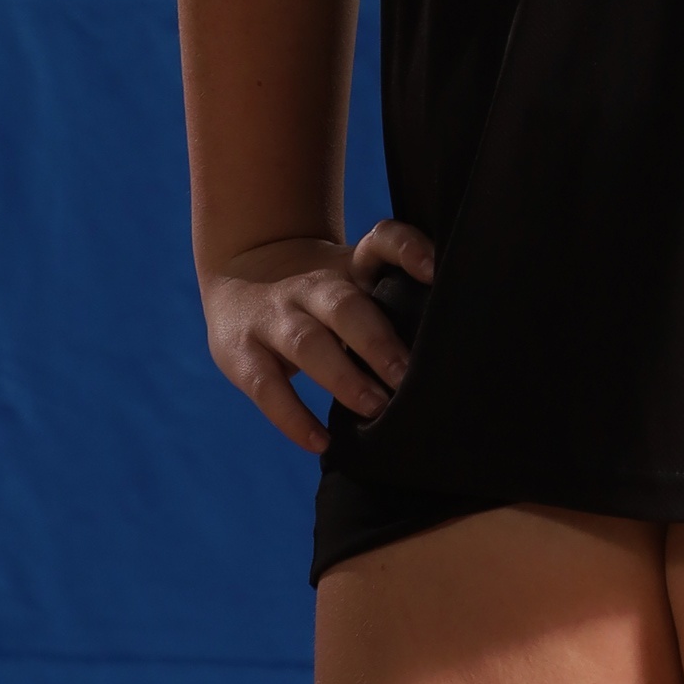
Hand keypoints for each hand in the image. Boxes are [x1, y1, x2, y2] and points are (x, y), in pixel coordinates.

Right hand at [202, 219, 437, 451]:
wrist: (238, 276)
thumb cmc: (318, 294)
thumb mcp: (351, 282)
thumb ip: (391, 305)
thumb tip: (445, 355)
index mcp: (348, 266)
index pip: (381, 242)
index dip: (407, 250)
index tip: (434, 269)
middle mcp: (311, 285)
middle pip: (345, 305)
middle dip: (377, 341)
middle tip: (407, 376)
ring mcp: (273, 316)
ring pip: (307, 342)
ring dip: (343, 377)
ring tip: (375, 407)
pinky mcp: (241, 351)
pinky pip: (267, 387)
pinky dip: (293, 417)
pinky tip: (321, 441)